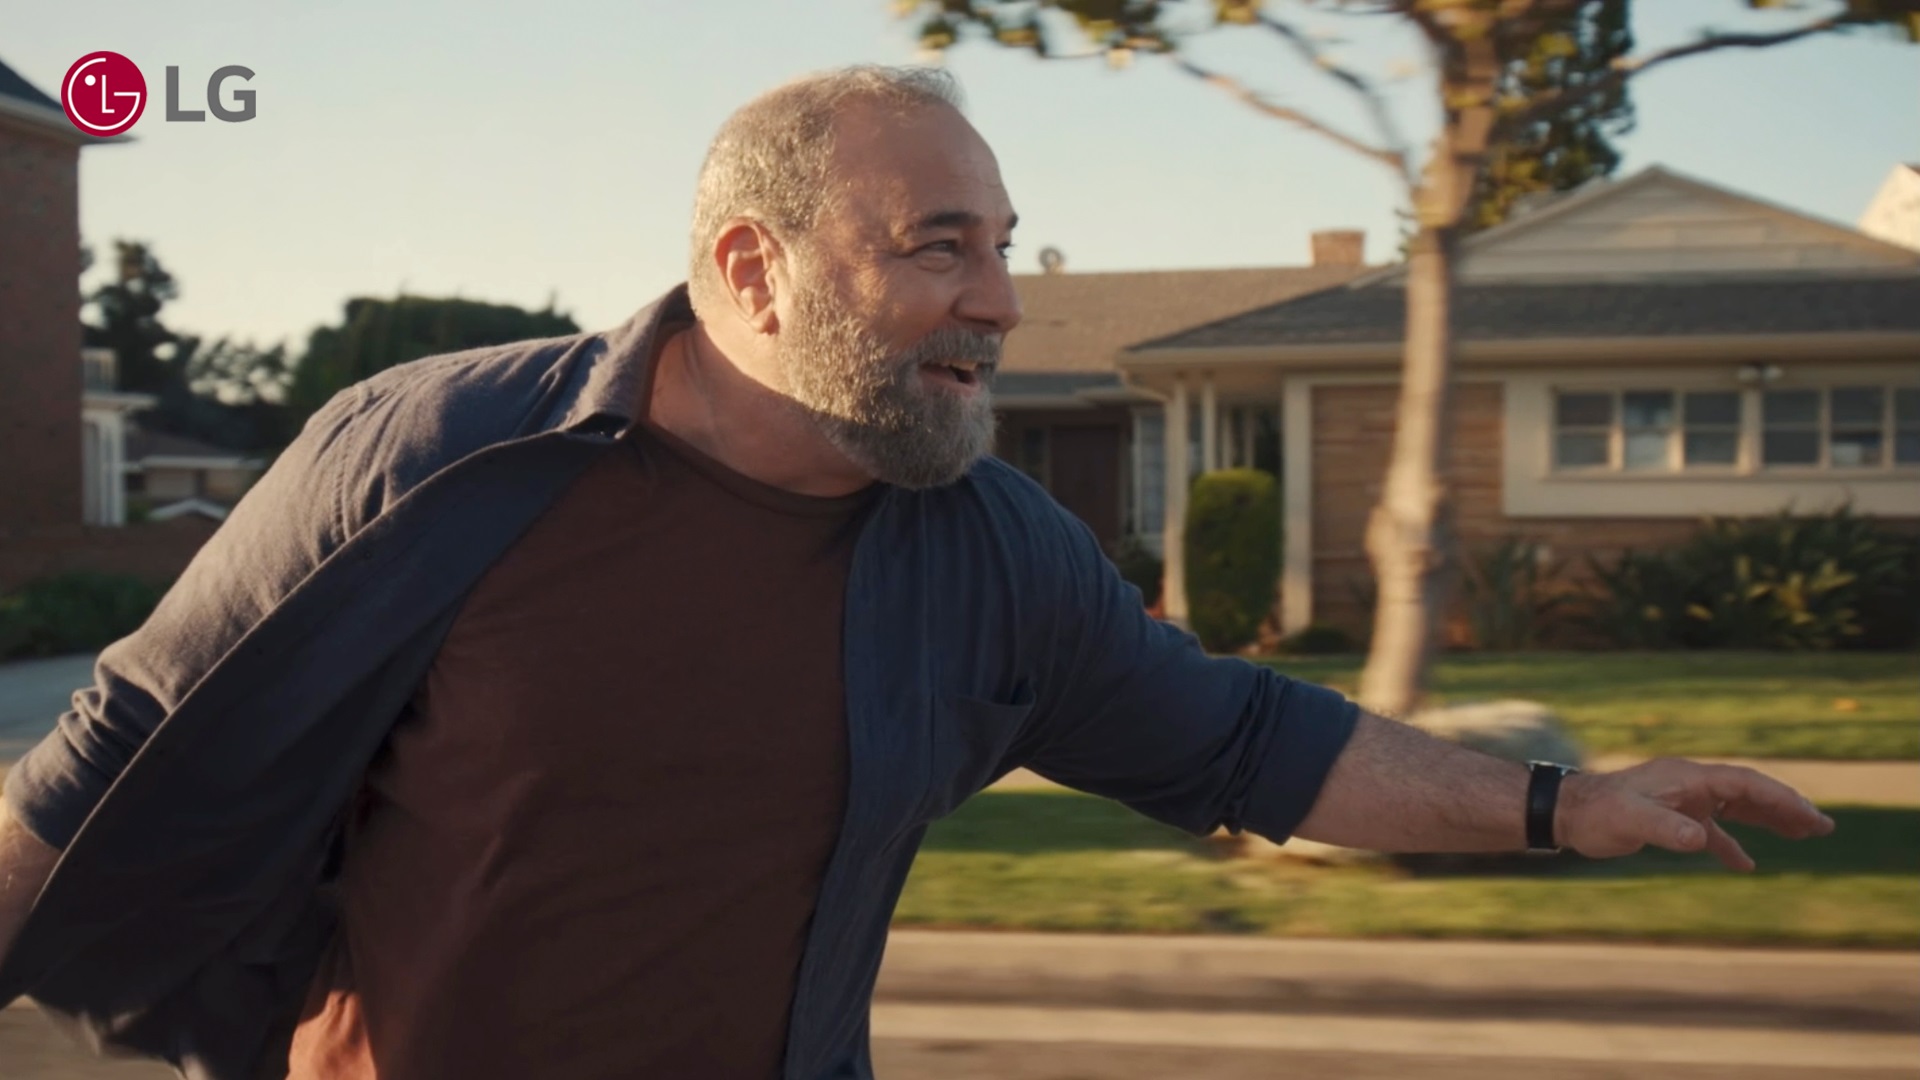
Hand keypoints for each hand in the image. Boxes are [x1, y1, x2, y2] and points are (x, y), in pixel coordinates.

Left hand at [1555, 758, 1834, 871]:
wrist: (1565, 811)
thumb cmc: (1597, 813)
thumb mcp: (1632, 821)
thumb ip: (1668, 830)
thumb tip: (1701, 839)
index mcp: (1688, 778)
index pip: (1746, 784)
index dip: (1781, 799)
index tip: (1810, 817)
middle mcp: (1690, 784)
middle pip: (1748, 792)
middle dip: (1786, 807)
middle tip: (1822, 827)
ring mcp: (1681, 800)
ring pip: (1735, 807)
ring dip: (1767, 820)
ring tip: (1802, 835)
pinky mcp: (1671, 818)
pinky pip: (1711, 829)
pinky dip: (1730, 844)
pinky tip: (1745, 864)